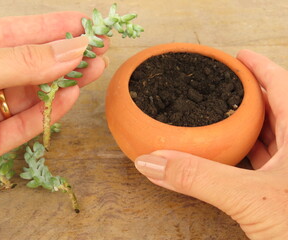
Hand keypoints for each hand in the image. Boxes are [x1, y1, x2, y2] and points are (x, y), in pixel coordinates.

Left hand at [0, 12, 108, 174]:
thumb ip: (18, 62)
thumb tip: (67, 52)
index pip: (14, 33)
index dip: (51, 26)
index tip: (84, 23)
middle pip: (29, 63)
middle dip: (65, 55)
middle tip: (97, 48)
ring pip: (31, 95)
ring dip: (64, 83)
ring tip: (94, 71)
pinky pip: (23, 125)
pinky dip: (48, 113)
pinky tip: (70, 98)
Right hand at [134, 50, 287, 238]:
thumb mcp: (247, 197)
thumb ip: (197, 178)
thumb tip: (152, 161)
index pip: (283, 86)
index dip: (260, 68)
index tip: (239, 56)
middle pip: (277, 108)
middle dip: (251, 94)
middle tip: (227, 84)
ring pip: (272, 136)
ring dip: (248, 123)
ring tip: (226, 114)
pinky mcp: (285, 190)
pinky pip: (267, 160)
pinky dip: (248, 152)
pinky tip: (233, 153)